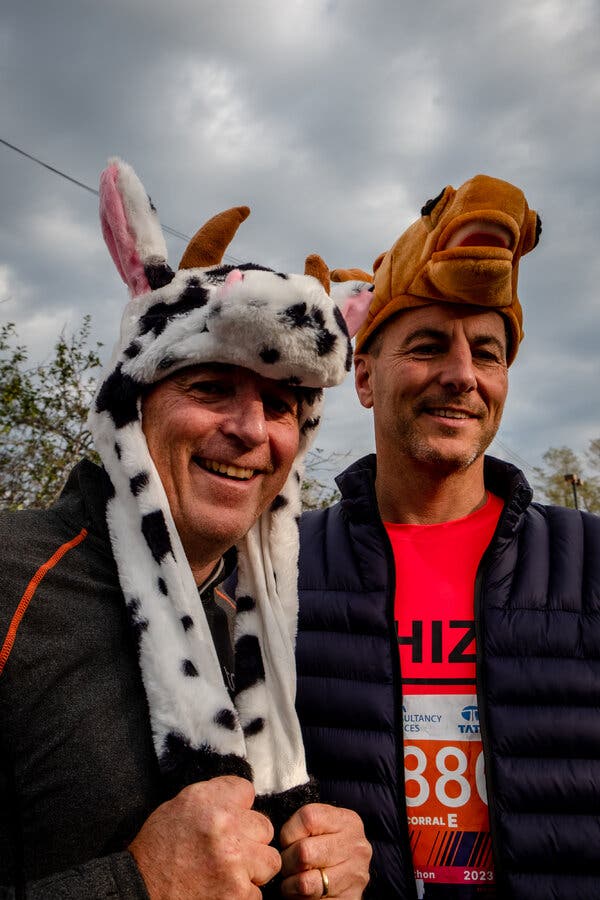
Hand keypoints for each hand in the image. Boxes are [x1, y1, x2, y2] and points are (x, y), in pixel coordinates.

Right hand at [128, 775, 280, 897]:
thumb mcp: (178, 807)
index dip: (239, 807)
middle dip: (250, 839)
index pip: (247, 791)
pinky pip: (257, 893)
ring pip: (270, 860)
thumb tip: (241, 798)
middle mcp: (224, 825)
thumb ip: (213, 798)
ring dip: (254, 868)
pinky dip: (243, 895)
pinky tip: (222, 891)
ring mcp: (234, 862)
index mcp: (208, 800)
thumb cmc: (157, 850)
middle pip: (264, 827)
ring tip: (230, 872)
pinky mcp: (237, 895)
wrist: (140, 890)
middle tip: (230, 850)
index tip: (230, 819)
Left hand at [279, 803, 370, 897]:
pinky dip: (299, 899)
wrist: (349, 874)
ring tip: (292, 881)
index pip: (308, 818)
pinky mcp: (349, 899)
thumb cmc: (326, 846)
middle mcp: (356, 847)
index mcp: (348, 822)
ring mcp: (354, 876)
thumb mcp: (322, 827)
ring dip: (291, 885)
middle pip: (304, 852)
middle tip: (287, 864)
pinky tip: (303, 894)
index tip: (288, 841)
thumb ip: (304, 825)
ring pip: (305, 883)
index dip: (289, 832)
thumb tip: (270, 837)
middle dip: (287, 861)